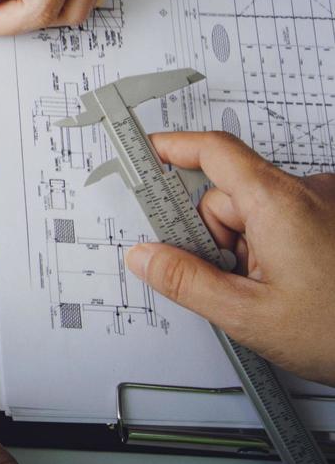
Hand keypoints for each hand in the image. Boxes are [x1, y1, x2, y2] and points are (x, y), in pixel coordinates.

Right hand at [126, 132, 334, 386]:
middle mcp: (307, 192)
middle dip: (215, 235)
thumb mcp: (249, 315)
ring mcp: (327, 206)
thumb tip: (146, 258)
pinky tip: (287, 287)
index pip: (213, 151)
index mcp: (279, 202)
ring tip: (267, 292)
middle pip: (228, 194)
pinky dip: (273, 248)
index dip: (173, 148)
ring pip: (256, 213)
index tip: (145, 152)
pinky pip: (285, 221)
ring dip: (247, 247)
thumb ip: (186, 281)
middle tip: (225, 280)